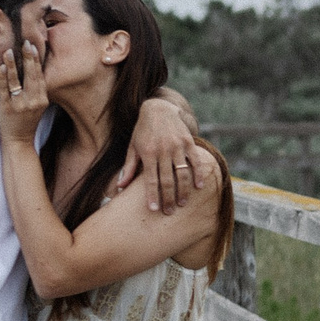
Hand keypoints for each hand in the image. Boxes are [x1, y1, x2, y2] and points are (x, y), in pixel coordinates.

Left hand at [0, 42, 52, 139]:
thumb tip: (34, 70)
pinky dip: (3, 77)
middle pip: (31, 75)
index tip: (34, 46)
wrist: (19, 141)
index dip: (37, 61)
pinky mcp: (7, 108)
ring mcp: (20, 105)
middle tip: (26, 42)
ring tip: (9, 51)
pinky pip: (5, 90)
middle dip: (29, 58)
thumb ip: (37, 90)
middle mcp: (33, 101)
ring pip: (17, 81)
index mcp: (42, 99)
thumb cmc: (27, 121)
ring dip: (13, 64)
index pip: (41, 76)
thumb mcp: (37, 105)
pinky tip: (1, 67)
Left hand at [117, 96, 201, 212]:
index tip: (154, 209)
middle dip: (168, 198)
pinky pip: (195, 161)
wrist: (159, 108)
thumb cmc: (143, 131)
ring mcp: (177, 146)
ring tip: (183, 203)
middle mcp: (163, 150)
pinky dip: (198, 175)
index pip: (150, 180)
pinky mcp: (188, 142)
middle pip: (167, 180)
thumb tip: (120, 186)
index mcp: (148, 153)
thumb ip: (129, 167)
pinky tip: (198, 187)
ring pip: (182, 174)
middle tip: (169, 212)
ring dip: (183, 191)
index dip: (152, 196)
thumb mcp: (133, 147)